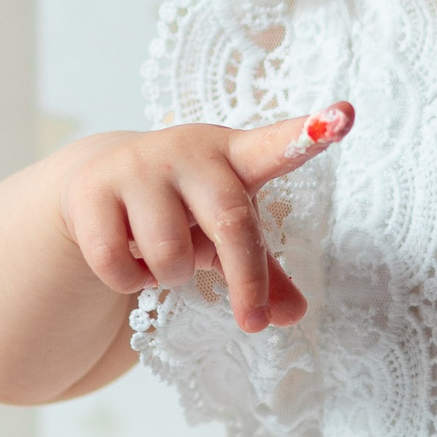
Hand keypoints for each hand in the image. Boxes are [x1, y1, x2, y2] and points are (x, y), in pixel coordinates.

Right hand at [60, 104, 353, 333]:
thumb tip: (292, 315)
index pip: (278, 145)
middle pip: (232, 223)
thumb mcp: (226, 233)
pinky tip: (127, 255)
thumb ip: (264, 272)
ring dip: (170, 277)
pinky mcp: (92, 188)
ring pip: (170, 257)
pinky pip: (118, 266)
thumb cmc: (182, 208)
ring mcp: (139, 166)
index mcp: (235, 157)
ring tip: (161, 255)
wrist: (97, 183)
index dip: (312, 132)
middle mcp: (189, 152)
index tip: (344, 116)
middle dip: (245, 279)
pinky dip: (128, 282)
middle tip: (253, 321)